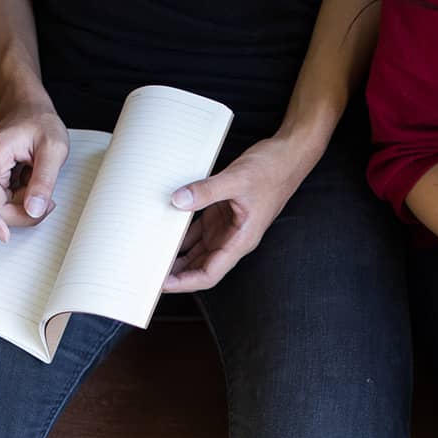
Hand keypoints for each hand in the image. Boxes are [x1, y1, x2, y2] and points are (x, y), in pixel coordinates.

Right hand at [0, 108, 68, 241]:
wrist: (29, 111)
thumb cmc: (39, 123)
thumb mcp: (54, 148)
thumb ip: (45, 180)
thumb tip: (34, 209)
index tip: (3, 234)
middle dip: (22, 211)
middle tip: (47, 200)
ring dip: (23, 204)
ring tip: (38, 182)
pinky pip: (3, 203)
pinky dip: (21, 199)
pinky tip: (30, 182)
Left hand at [163, 137, 311, 292]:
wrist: (290, 154)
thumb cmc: (274, 169)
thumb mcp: (237, 179)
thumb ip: (206, 191)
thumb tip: (177, 201)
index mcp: (241, 240)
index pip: (209, 273)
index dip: (185, 282)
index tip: (162, 283)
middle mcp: (233, 238)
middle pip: (201, 266)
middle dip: (176, 272)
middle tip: (148, 271)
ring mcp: (228, 226)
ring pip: (198, 250)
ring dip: (177, 255)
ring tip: (150, 255)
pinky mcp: (224, 212)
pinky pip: (199, 229)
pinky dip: (182, 232)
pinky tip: (164, 230)